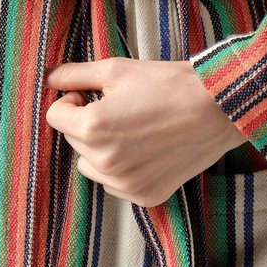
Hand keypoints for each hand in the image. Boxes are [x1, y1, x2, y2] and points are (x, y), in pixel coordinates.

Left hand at [43, 57, 246, 206]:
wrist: (218, 109)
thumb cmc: (167, 84)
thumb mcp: (116, 70)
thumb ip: (75, 75)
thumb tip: (48, 78)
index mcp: (93, 128)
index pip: (55, 116)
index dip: (73, 100)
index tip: (95, 94)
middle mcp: (104, 162)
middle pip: (73, 139)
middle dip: (87, 122)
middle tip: (121, 108)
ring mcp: (124, 184)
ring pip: (90, 164)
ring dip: (101, 148)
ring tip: (134, 129)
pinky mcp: (144, 196)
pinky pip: (114, 182)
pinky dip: (122, 168)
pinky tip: (147, 148)